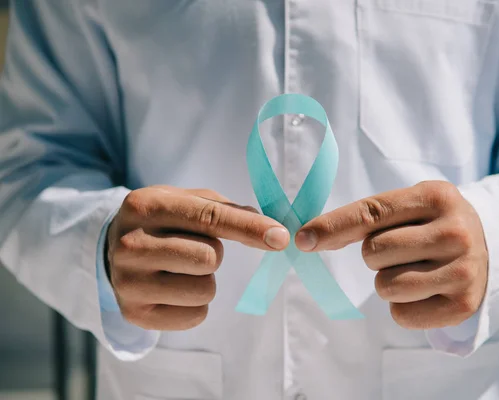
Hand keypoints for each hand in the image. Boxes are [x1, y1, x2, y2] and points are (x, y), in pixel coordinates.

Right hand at [106, 186, 288, 329]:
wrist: (111, 249)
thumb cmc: (162, 221)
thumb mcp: (185, 201)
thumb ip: (226, 210)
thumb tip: (270, 231)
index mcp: (147, 206)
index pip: (210, 218)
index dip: (250, 228)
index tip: (280, 237)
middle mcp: (131, 244)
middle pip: (209, 258)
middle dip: (215, 255)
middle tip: (193, 248)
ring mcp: (128, 282)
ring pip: (205, 290)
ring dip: (206, 281)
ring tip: (181, 269)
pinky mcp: (134, 313)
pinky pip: (195, 316)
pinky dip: (196, 305)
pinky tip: (174, 289)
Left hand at [295, 181, 487, 328]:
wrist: (491, 246)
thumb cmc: (433, 224)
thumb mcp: (409, 206)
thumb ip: (363, 219)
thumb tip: (309, 238)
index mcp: (436, 196)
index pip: (372, 213)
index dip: (333, 226)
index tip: (303, 239)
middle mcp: (455, 232)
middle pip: (374, 253)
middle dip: (375, 255)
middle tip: (403, 250)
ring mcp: (464, 270)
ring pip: (386, 287)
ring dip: (388, 282)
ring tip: (414, 269)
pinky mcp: (464, 305)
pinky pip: (401, 315)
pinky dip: (403, 307)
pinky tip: (425, 291)